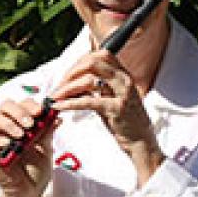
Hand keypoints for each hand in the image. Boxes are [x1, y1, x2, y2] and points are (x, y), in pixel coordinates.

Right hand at [0, 98, 59, 196]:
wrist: (32, 192)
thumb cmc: (38, 168)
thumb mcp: (46, 147)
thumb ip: (48, 131)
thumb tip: (56, 114)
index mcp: (21, 122)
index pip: (21, 103)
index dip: (30, 104)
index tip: (41, 112)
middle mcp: (7, 127)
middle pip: (4, 105)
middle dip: (18, 111)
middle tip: (31, 123)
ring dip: (8, 123)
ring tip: (22, 135)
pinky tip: (9, 144)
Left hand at [50, 49, 163, 185]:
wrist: (141, 142)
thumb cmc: (126, 122)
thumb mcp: (113, 99)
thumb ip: (98, 89)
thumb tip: (75, 84)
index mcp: (124, 75)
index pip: (101, 55)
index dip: (82, 61)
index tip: (69, 73)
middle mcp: (125, 80)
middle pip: (93, 62)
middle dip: (72, 71)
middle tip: (60, 84)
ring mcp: (122, 94)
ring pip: (89, 79)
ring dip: (67, 87)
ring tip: (55, 96)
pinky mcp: (116, 109)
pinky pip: (88, 101)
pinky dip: (70, 103)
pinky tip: (59, 106)